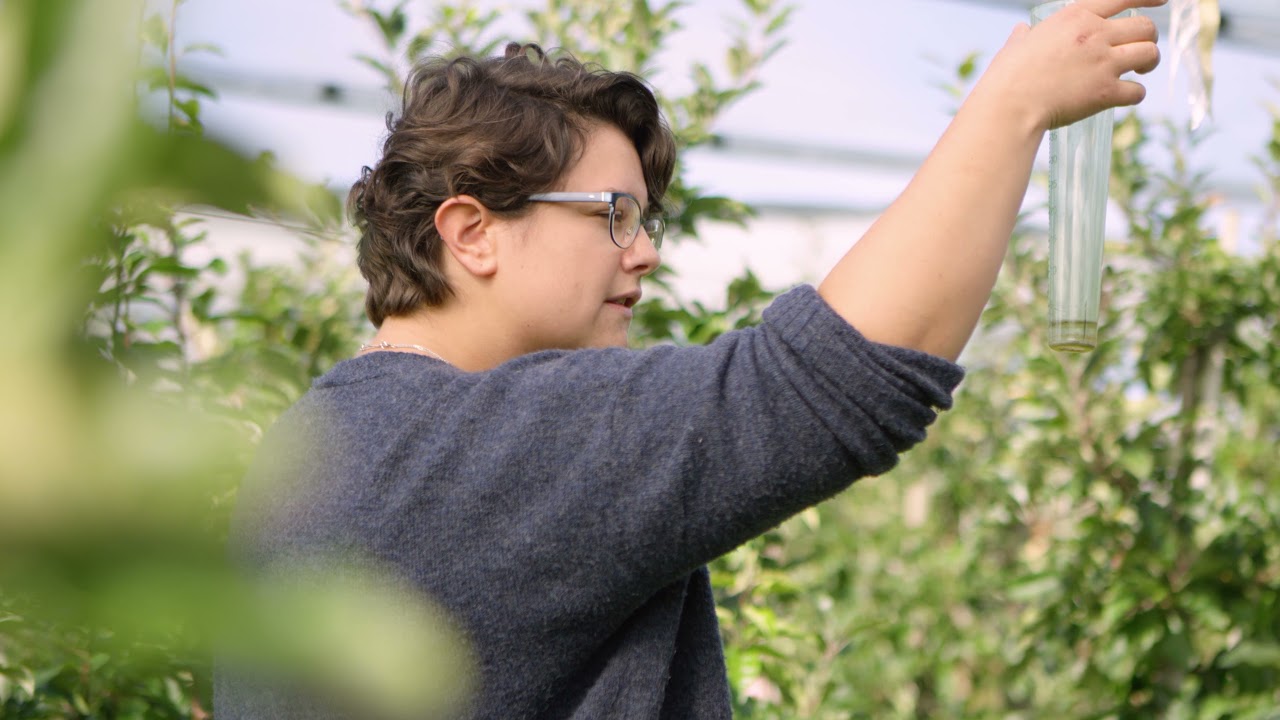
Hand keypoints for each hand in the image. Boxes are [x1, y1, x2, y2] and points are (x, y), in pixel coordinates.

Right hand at [981, 0, 1163, 131]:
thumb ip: (1024, 37)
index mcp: (1075, 17)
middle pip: (1145, 27)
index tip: (1162, 0)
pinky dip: (1135, 95)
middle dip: (1148, 38)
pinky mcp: (1106, 92)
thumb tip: (1021, 33)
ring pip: (1150, 54)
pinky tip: (1125, 97)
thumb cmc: (1007, 77)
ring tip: (1140, 72)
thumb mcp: (1016, 45)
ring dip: (1149, 63)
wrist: (1010, 105)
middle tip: (1139, 52)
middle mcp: (1095, 35)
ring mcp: (1103, 63)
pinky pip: (1138, 91)